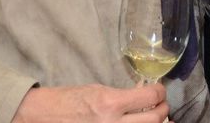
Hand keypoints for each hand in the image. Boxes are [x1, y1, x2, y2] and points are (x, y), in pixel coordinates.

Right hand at [13, 83, 168, 122]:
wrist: (46, 117)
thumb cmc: (70, 100)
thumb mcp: (98, 91)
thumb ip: (122, 96)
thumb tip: (144, 96)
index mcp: (110, 104)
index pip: (149, 97)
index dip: (160, 92)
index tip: (159, 90)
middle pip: (155, 119)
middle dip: (163, 109)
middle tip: (162, 104)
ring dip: (155, 122)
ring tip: (154, 117)